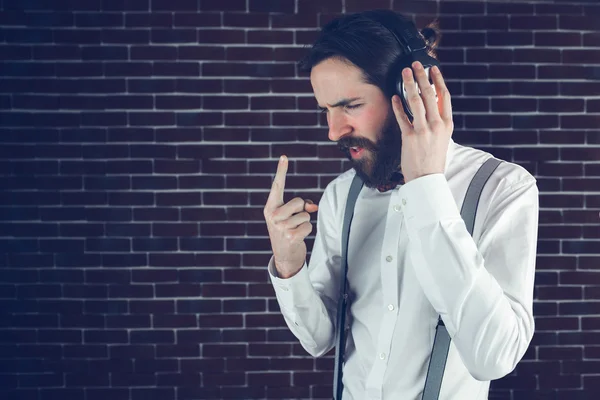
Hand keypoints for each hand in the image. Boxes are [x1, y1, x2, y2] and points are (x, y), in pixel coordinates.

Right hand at [263, 155, 318, 278]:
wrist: (283, 256)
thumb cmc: (287, 231)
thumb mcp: (288, 217)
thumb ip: (299, 207)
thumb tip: (312, 207)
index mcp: (270, 208)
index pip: (277, 186)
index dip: (281, 171)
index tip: (284, 156)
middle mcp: (272, 215)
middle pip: (298, 202)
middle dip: (302, 210)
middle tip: (294, 221)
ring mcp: (280, 227)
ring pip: (305, 215)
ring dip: (304, 223)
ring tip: (295, 231)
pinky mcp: (290, 237)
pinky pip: (308, 226)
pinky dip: (307, 231)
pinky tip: (298, 237)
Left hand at [392, 61, 453, 182]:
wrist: (427, 178)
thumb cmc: (433, 159)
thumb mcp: (443, 138)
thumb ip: (438, 121)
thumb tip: (432, 104)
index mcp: (447, 124)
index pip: (444, 96)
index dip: (438, 80)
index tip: (433, 69)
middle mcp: (437, 125)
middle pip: (429, 94)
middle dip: (421, 76)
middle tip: (415, 64)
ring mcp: (423, 130)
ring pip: (416, 101)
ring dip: (409, 83)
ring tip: (404, 73)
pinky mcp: (410, 137)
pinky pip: (402, 116)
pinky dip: (397, 105)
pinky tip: (394, 97)